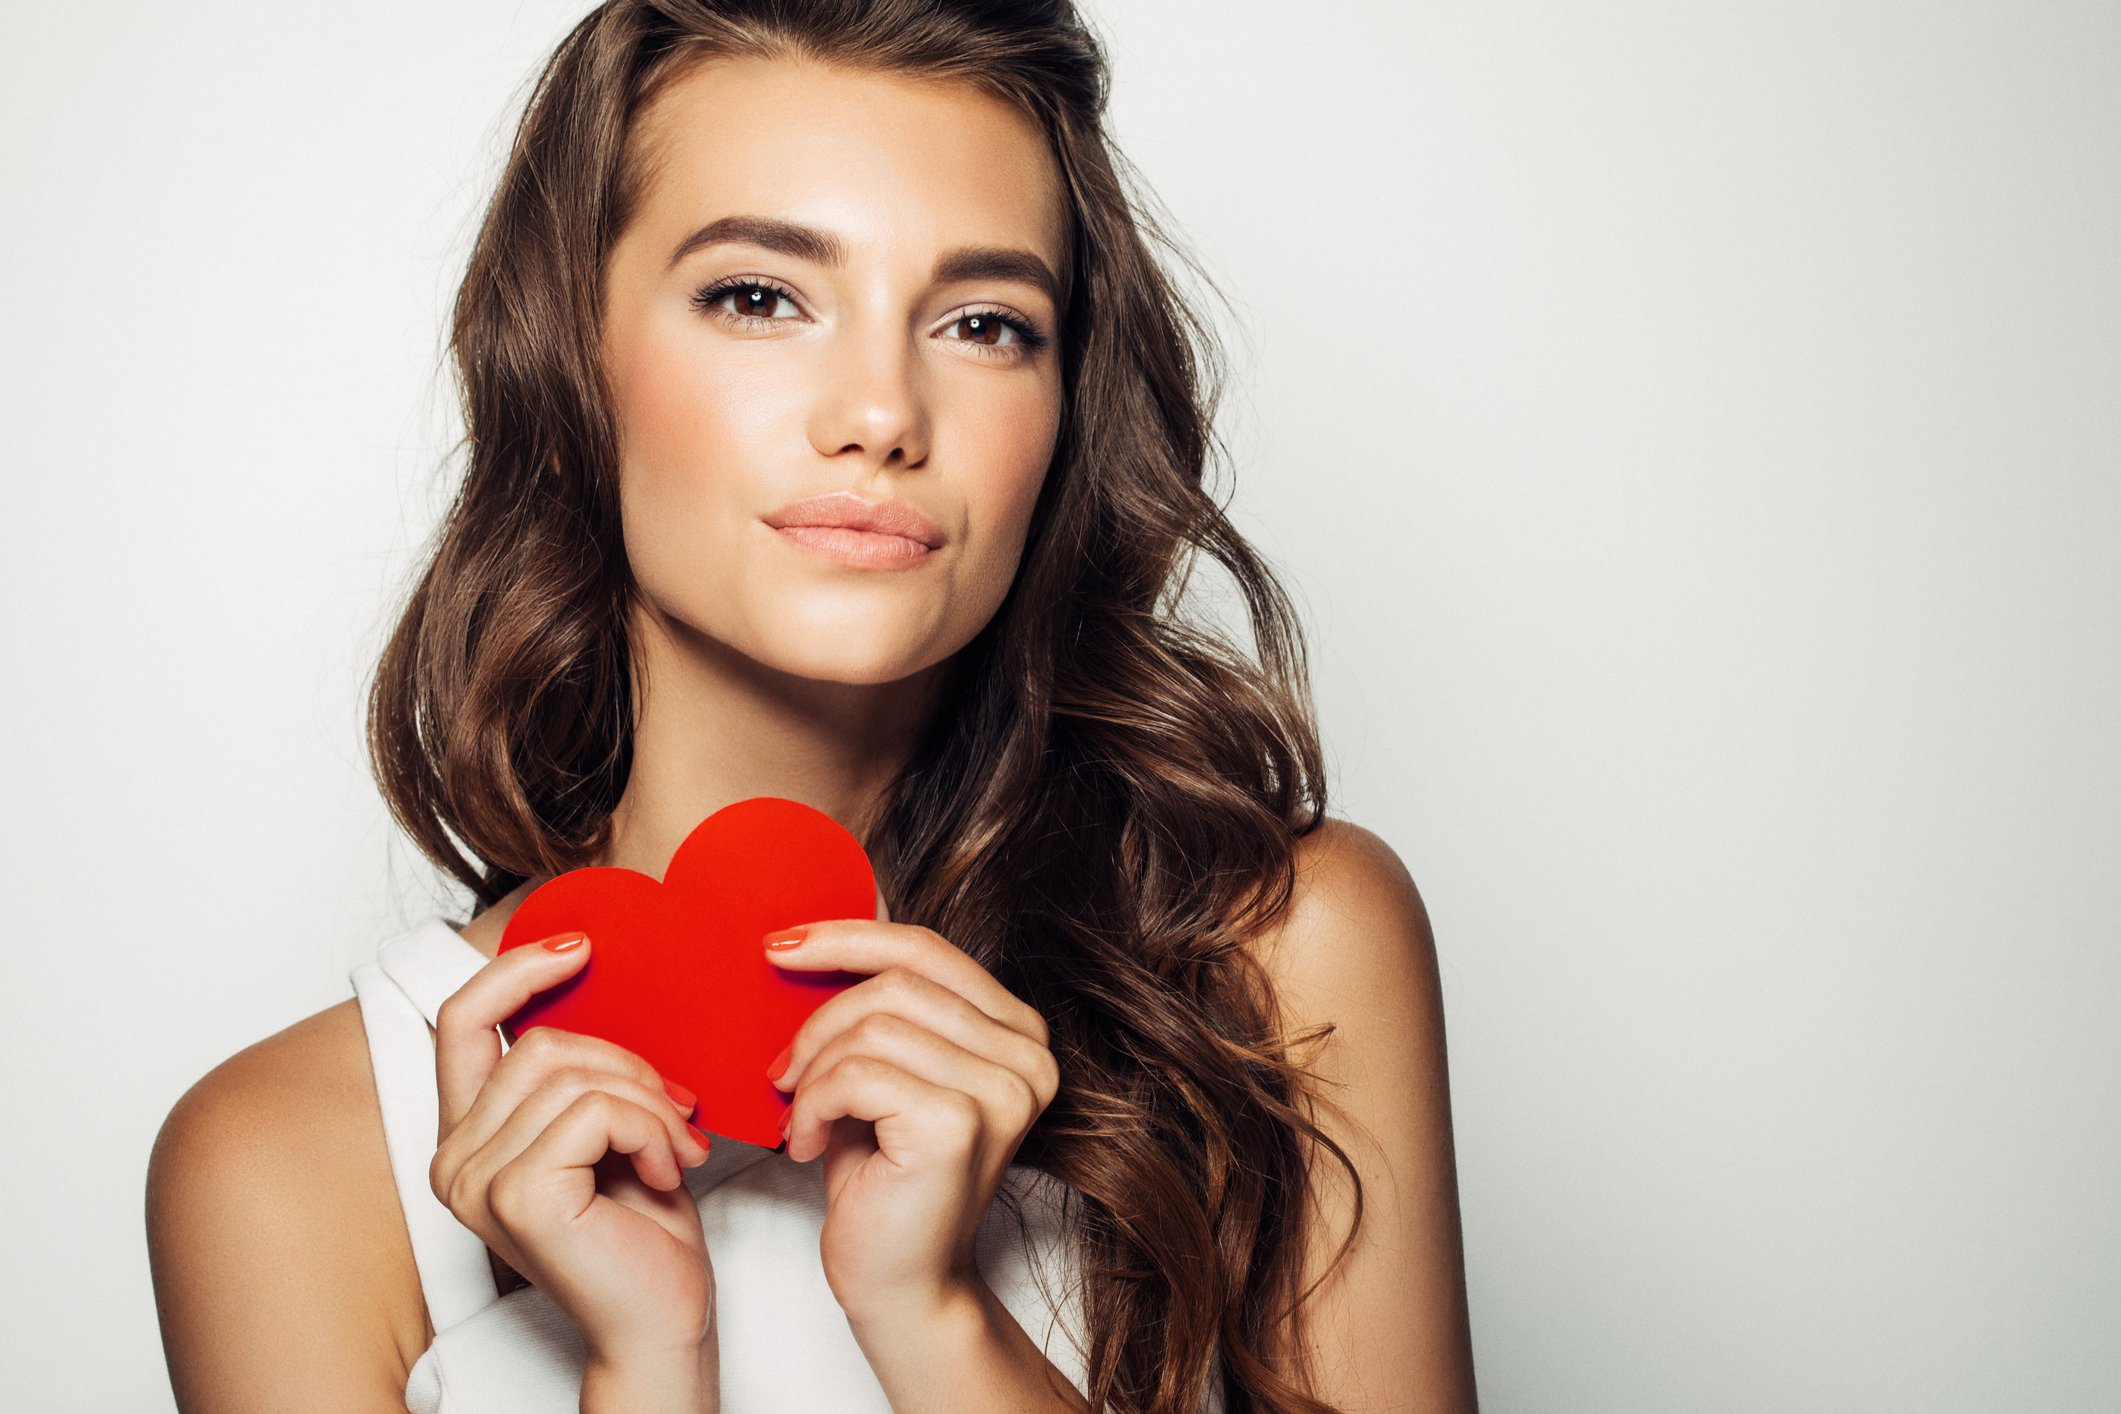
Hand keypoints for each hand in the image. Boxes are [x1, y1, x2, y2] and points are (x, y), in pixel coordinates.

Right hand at [430, 932, 718, 1371]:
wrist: (663, 1317)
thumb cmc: (643, 1227)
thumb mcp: (606, 1125)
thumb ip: (578, 1070)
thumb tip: (594, 976)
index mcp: (467, 1134)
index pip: (462, 1020)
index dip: (517, 970)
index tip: (581, 946)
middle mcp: (455, 1158)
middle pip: (542, 1045)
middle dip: (628, 1066)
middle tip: (678, 1112)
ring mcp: (478, 1180)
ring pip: (575, 1074)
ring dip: (650, 1102)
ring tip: (676, 1146)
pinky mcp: (520, 1195)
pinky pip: (596, 1110)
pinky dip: (650, 1128)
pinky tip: (666, 1169)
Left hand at [762, 921, 1060, 1326]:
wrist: (901, 1285)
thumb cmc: (886, 1182)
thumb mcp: (888, 1073)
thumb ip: (880, 1009)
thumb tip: (812, 936)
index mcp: (1018, 1032)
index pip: (927, 950)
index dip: (848, 937)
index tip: (780, 945)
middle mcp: (1027, 1056)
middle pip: (896, 982)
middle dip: (819, 1022)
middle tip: (782, 1072)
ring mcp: (1001, 1089)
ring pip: (872, 1025)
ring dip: (814, 1071)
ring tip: (802, 1115)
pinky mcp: (958, 1123)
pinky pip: (858, 1073)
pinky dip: (815, 1104)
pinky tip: (808, 1142)